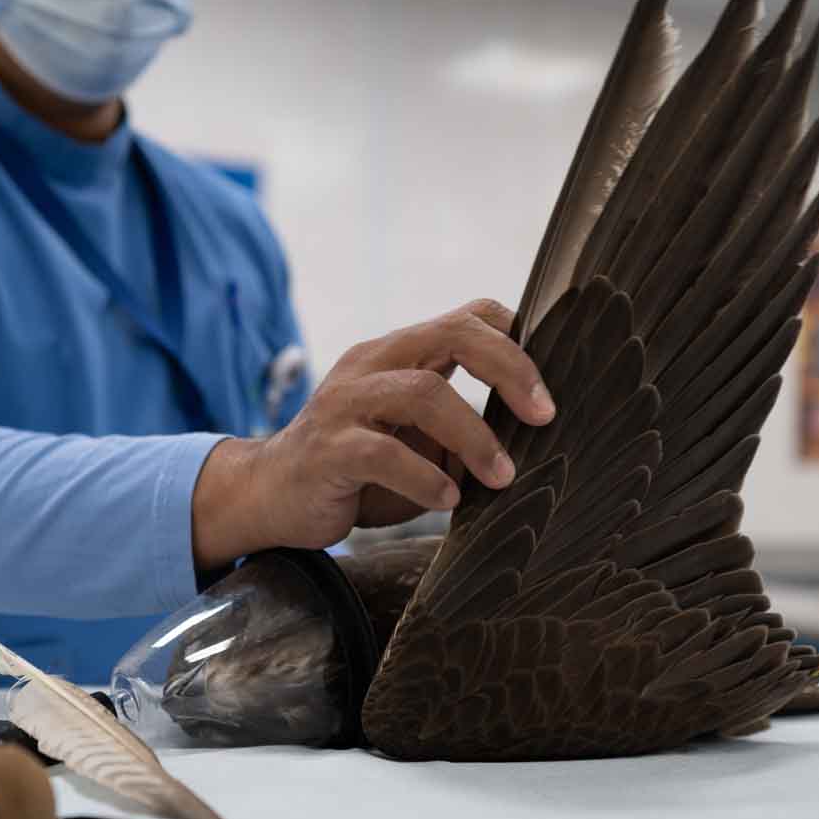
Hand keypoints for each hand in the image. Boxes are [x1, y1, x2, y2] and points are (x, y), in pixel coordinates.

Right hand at [191, 299, 554, 567]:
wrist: (270, 495)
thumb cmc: (357, 470)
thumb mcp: (416, 438)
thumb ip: (459, 425)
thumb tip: (532, 434)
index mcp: (397, 354)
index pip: (466, 317)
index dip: (515, 339)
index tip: (548, 388)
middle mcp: (371, 365)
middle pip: (452, 334)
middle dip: (509, 370)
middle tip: (543, 416)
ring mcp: (345, 404)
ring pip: (423, 393)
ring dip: (474, 437)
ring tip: (500, 477)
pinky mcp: (327, 449)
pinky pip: (383, 453)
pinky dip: (426, 478)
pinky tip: (446, 501)